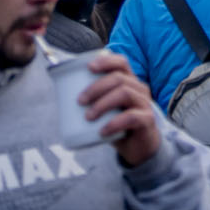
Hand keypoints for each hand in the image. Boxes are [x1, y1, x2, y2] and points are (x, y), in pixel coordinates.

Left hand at [77, 50, 164, 168]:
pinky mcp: (147, 120)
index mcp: (129, 81)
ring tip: (88, 117)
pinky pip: (131, 116)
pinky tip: (103, 131)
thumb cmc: (118, 125)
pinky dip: (114, 123)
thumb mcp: (106, 110)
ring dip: (103, 103)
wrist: (138, 147)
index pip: (121, 62)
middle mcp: (139, 89)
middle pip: (119, 78)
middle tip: (80, 101)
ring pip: (125, 93)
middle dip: (96, 87)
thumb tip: (62, 95)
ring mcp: (144, 103)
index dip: (106, 61)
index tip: (89, 67)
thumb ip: (93, 101)